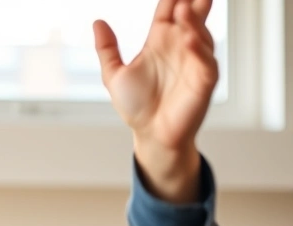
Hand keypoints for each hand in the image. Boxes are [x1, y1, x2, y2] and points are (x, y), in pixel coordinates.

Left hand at [94, 0, 217, 200]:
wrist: (150, 134)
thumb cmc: (137, 105)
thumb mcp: (114, 74)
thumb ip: (107, 49)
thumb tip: (97, 22)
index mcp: (159, 41)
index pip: (168, 10)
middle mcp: (180, 47)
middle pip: (189, 16)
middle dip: (192, 2)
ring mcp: (194, 62)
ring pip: (200, 35)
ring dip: (193, 21)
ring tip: (184, 8)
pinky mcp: (203, 81)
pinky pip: (206, 62)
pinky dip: (199, 49)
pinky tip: (189, 38)